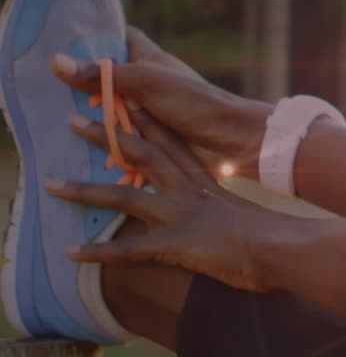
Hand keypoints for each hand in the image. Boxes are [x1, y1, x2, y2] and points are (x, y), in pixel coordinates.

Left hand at [51, 104, 291, 292]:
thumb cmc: (278, 238)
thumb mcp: (251, 220)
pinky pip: (125, 249)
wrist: (285, 249)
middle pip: (141, 155)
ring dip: (83, 190)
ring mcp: (180, 215)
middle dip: (106, 137)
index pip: (173, 144)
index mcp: (206, 183)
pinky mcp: (174, 243)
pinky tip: (69, 253)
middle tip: (75, 121)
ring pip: (122, 195)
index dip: (147, 122)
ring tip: (49, 186)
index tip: (127, 103)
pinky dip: (96, 252)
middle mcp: (189, 191)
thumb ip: (233, 218)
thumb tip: (240, 225)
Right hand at [52, 27, 271, 177]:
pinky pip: (122, 135)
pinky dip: (104, 140)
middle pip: (109, 74)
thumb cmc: (196, 104)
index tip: (63, 40)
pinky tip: (77, 148)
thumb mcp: (146, 83)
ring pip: (112, 106)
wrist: (233, 143)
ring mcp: (150, 109)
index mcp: (150, 59)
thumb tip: (56, 60)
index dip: (97, 35)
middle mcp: (148, 81)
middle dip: (81, 81)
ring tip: (50, 118)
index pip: (121, 36)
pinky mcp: (153, 135)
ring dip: (89, 114)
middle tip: (43, 87)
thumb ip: (103, 74)